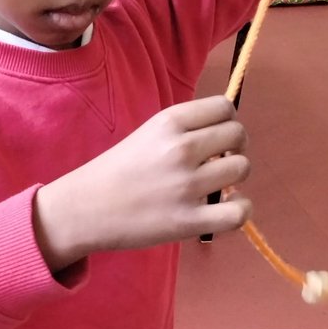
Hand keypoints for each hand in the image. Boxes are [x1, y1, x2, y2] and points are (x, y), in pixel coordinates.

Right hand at [34, 96, 250, 270]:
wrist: (85, 209)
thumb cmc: (117, 171)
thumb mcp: (148, 134)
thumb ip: (184, 129)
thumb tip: (226, 133)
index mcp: (169, 122)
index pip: (225, 107)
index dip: (228, 122)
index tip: (218, 139)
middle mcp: (181, 149)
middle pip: (239, 135)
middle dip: (235, 148)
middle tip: (219, 163)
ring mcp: (187, 186)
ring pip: (242, 169)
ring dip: (235, 178)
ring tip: (216, 187)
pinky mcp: (189, 220)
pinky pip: (239, 212)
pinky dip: (240, 208)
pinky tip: (226, 208)